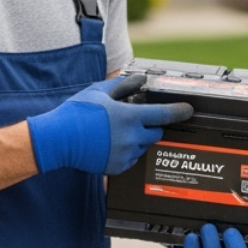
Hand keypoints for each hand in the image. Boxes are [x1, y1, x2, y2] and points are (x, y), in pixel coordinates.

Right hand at [26, 74, 191, 174]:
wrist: (58, 139)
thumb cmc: (77, 113)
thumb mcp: (100, 92)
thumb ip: (123, 85)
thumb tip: (139, 80)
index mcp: (130, 117)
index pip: (164, 115)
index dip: (179, 111)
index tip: (188, 110)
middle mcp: (131, 137)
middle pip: (155, 133)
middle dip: (150, 126)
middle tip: (134, 120)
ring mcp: (125, 154)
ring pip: (143, 146)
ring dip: (137, 139)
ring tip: (115, 133)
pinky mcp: (117, 167)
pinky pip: (131, 159)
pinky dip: (126, 152)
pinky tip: (110, 144)